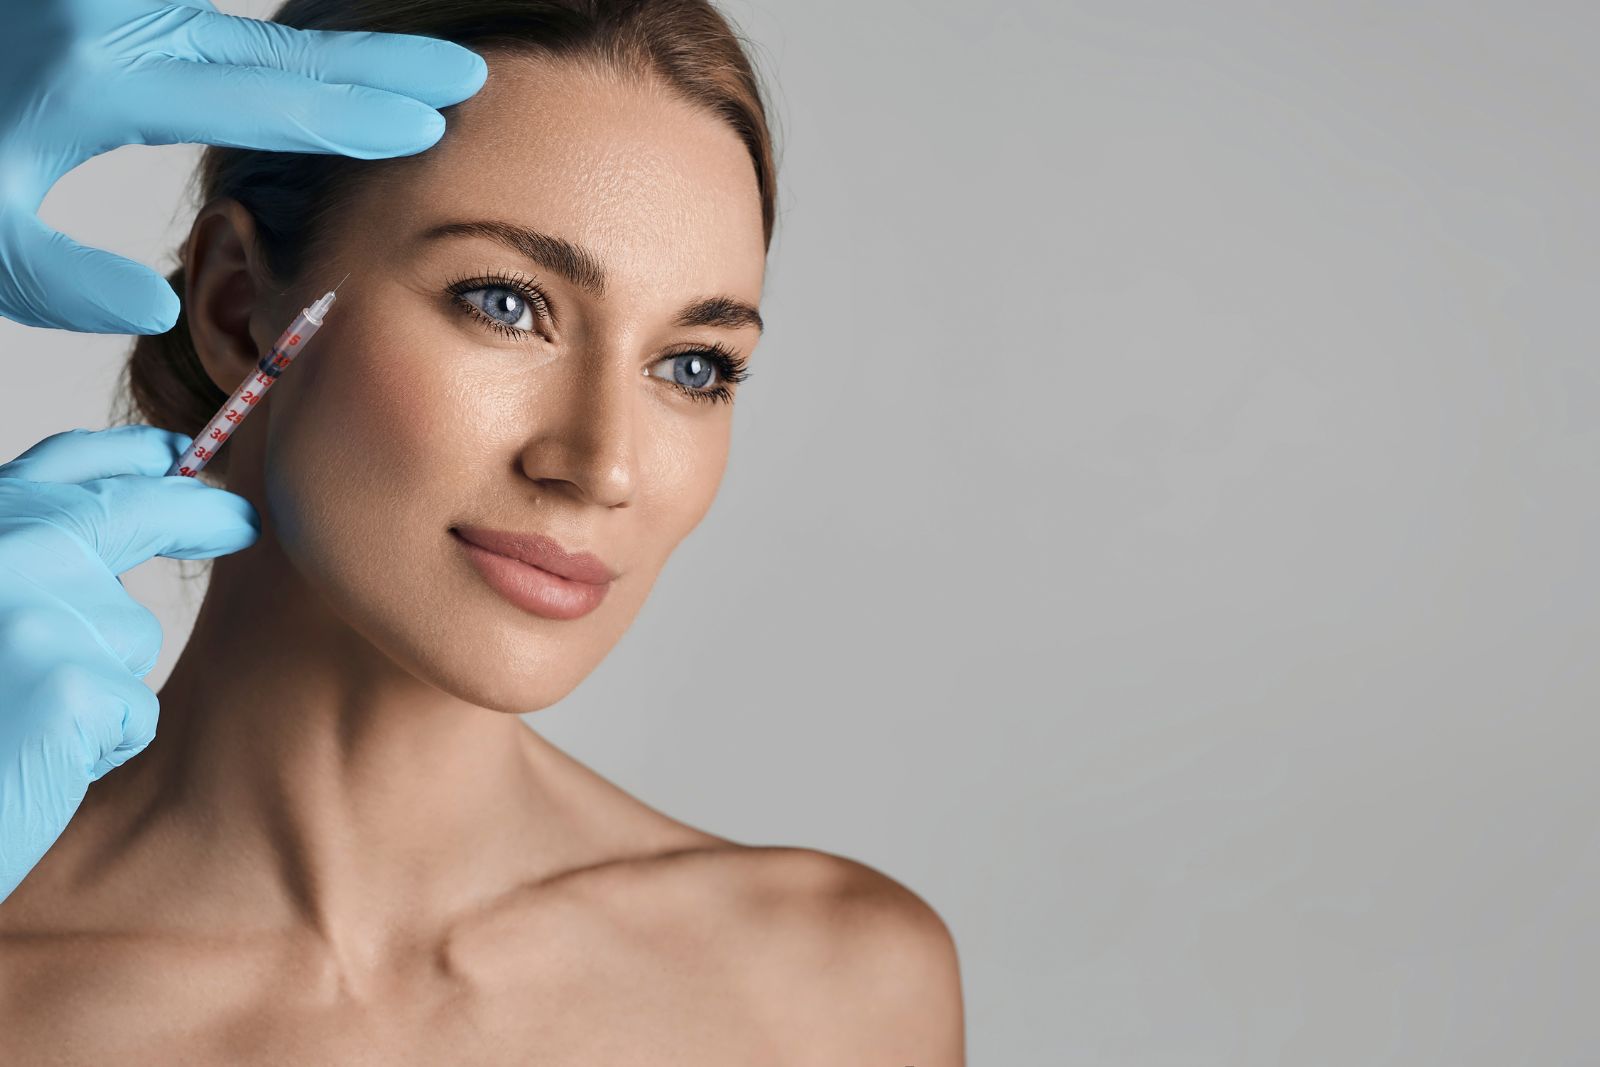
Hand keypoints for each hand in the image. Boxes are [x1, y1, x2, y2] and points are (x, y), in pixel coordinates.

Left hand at [0, 0, 487, 334]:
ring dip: (336, 54)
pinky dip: (277, 50)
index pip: (265, 97)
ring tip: (414, 73)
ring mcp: (110, 0)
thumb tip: (164, 302)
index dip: (359, 111)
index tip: (432, 119)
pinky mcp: (102, 1)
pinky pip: (210, 23)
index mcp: (99, 80)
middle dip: (382, 65)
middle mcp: (115, 20)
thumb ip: (57, 280)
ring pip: (250, 31)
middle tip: (463, 72)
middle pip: (281, 50)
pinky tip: (317, 64)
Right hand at [0, 425, 260, 902]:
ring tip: (20, 725)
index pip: (60, 466)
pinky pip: (132, 711)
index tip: (177, 455)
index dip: (127, 456)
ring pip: (128, 637)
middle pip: (127, 513)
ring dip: (98, 685)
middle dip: (196, 514)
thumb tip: (131, 511)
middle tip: (245, 521)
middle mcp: (0, 553)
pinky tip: (37, 763)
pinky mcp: (68, 684)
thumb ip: (29, 563)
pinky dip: (100, 745)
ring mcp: (31, 613)